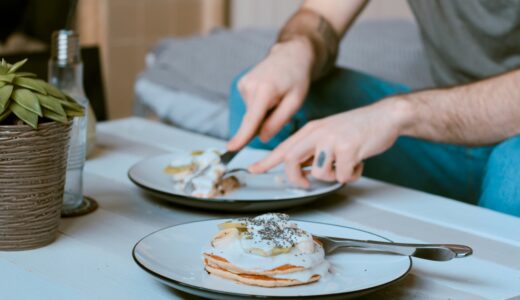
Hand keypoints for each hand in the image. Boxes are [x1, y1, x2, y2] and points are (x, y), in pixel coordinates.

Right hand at [227, 38, 313, 150]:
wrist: (290, 55)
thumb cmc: (296, 78)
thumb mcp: (295, 101)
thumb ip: (278, 121)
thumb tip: (262, 137)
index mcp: (265, 90)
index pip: (251, 119)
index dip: (241, 136)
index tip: (231, 148)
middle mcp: (249, 86)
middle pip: (253, 119)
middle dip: (265, 121)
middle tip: (281, 106)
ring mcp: (243, 84)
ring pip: (252, 113)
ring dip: (264, 112)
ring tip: (277, 96)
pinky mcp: (241, 84)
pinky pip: (251, 105)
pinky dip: (260, 105)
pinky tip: (270, 93)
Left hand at [249, 98, 411, 187]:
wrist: (385, 116)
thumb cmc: (358, 128)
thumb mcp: (329, 133)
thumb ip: (314, 150)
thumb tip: (303, 171)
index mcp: (311, 129)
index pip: (283, 147)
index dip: (266, 161)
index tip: (253, 169)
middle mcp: (317, 132)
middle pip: (290, 160)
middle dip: (296, 178)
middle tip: (305, 183)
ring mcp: (332, 140)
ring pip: (319, 173)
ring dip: (333, 176)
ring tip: (346, 164)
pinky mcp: (348, 148)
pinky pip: (342, 176)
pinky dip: (351, 175)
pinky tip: (358, 162)